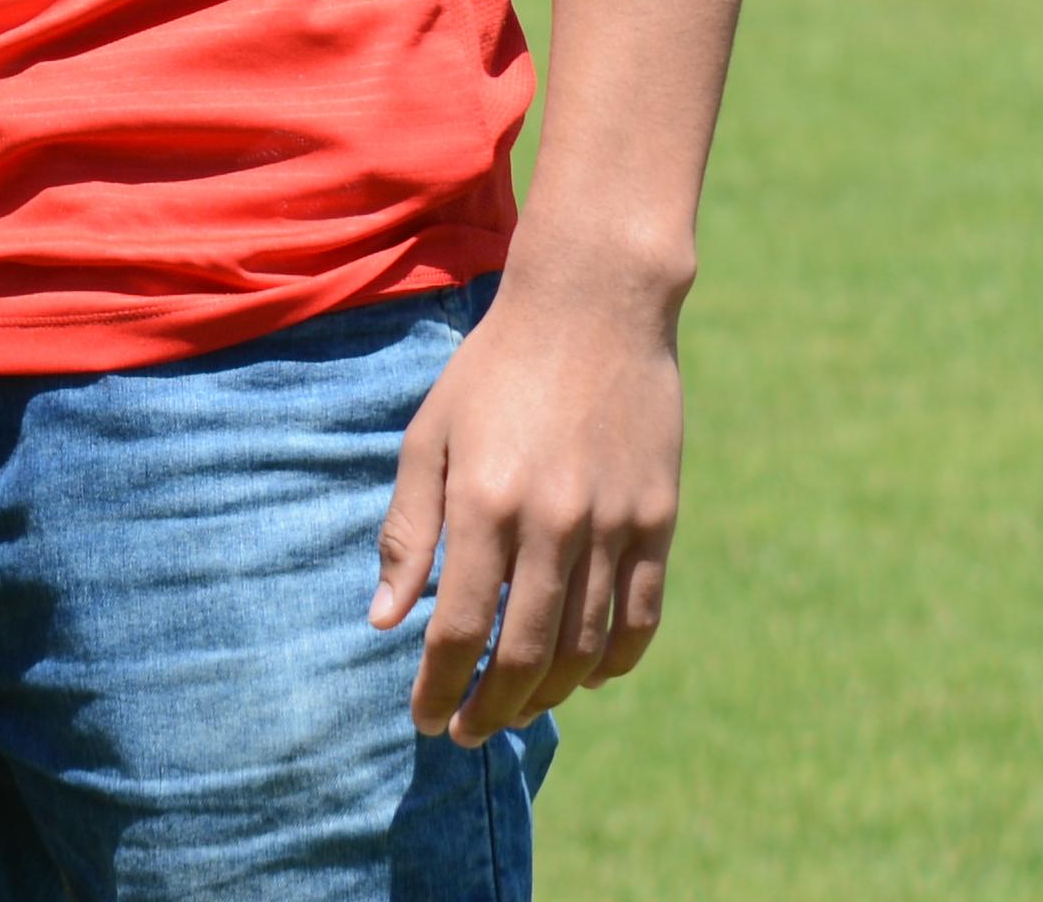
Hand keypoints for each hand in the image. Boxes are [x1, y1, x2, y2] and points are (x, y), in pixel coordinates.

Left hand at [373, 265, 686, 744]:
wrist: (591, 308)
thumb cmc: (492, 370)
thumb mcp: (429, 437)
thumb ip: (408, 530)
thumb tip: (384, 619)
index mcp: (483, 501)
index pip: (457, 628)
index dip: (438, 686)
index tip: (423, 718)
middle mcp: (551, 522)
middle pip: (525, 653)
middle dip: (491, 707)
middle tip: (466, 733)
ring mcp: (613, 524)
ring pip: (586, 647)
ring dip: (549, 694)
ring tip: (517, 710)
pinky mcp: (658, 520)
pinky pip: (641, 617)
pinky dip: (614, 661)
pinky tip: (585, 677)